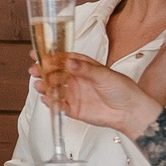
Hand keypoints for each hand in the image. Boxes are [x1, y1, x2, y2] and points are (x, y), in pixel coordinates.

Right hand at [38, 54, 163, 137]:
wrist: (130, 112)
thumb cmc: (122, 90)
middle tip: (35, 70)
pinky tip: (47, 99)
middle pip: (55, 73)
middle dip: (43, 71)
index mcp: (84, 67)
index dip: (49, 56)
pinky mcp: (74, 109)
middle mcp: (77, 79)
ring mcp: (74, 94)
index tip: (37, 53)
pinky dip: (51, 103)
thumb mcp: (104, 75)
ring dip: (45, 86)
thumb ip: (86, 69)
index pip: (63, 59)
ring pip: (54, 89)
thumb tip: (69, 62)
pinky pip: (58, 105)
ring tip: (40, 85)